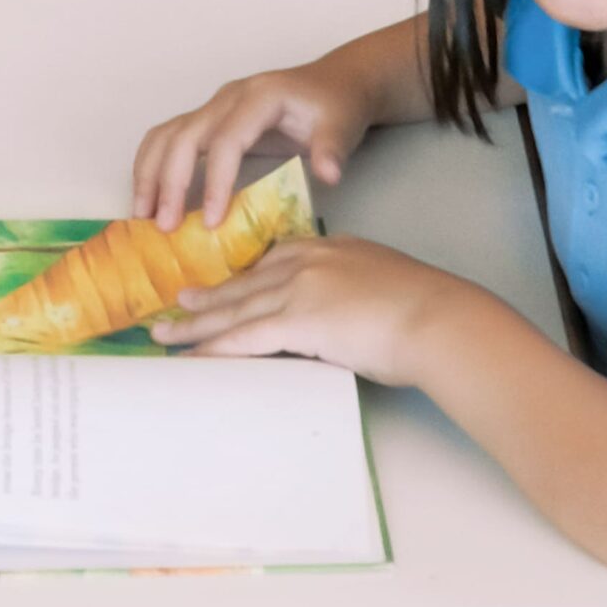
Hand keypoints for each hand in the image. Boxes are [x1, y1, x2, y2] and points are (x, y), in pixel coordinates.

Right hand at [131, 57, 377, 229]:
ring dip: (148, 174)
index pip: (225, 141)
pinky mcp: (208, 119)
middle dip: (168, 182)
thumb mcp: (343, 124)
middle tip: (162, 226)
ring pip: (165, 135)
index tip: (210, 223)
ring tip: (141, 215)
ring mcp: (214, 106)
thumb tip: (327, 175)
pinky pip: (168, 137)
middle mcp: (228, 98)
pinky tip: (150, 197)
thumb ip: (332, 149)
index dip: (214, 182)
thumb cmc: (337, 105)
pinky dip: (152, 166)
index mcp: (259, 98)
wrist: (336, 81)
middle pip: (183, 136)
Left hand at [154, 231, 462, 389]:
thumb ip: (353, 291)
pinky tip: (192, 358)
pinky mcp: (298, 322)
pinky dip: (213, 349)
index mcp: (328, 248)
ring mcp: (298, 290)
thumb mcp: (383, 284)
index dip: (242, 276)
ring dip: (195, 325)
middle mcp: (306, 262)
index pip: (273, 261)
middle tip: (175, 304)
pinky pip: (244, 338)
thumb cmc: (426, 311)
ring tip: (166, 334)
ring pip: (234, 310)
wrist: (440, 319)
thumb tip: (343, 315)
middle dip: (206, 298)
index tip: (221, 285)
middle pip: (244, 284)